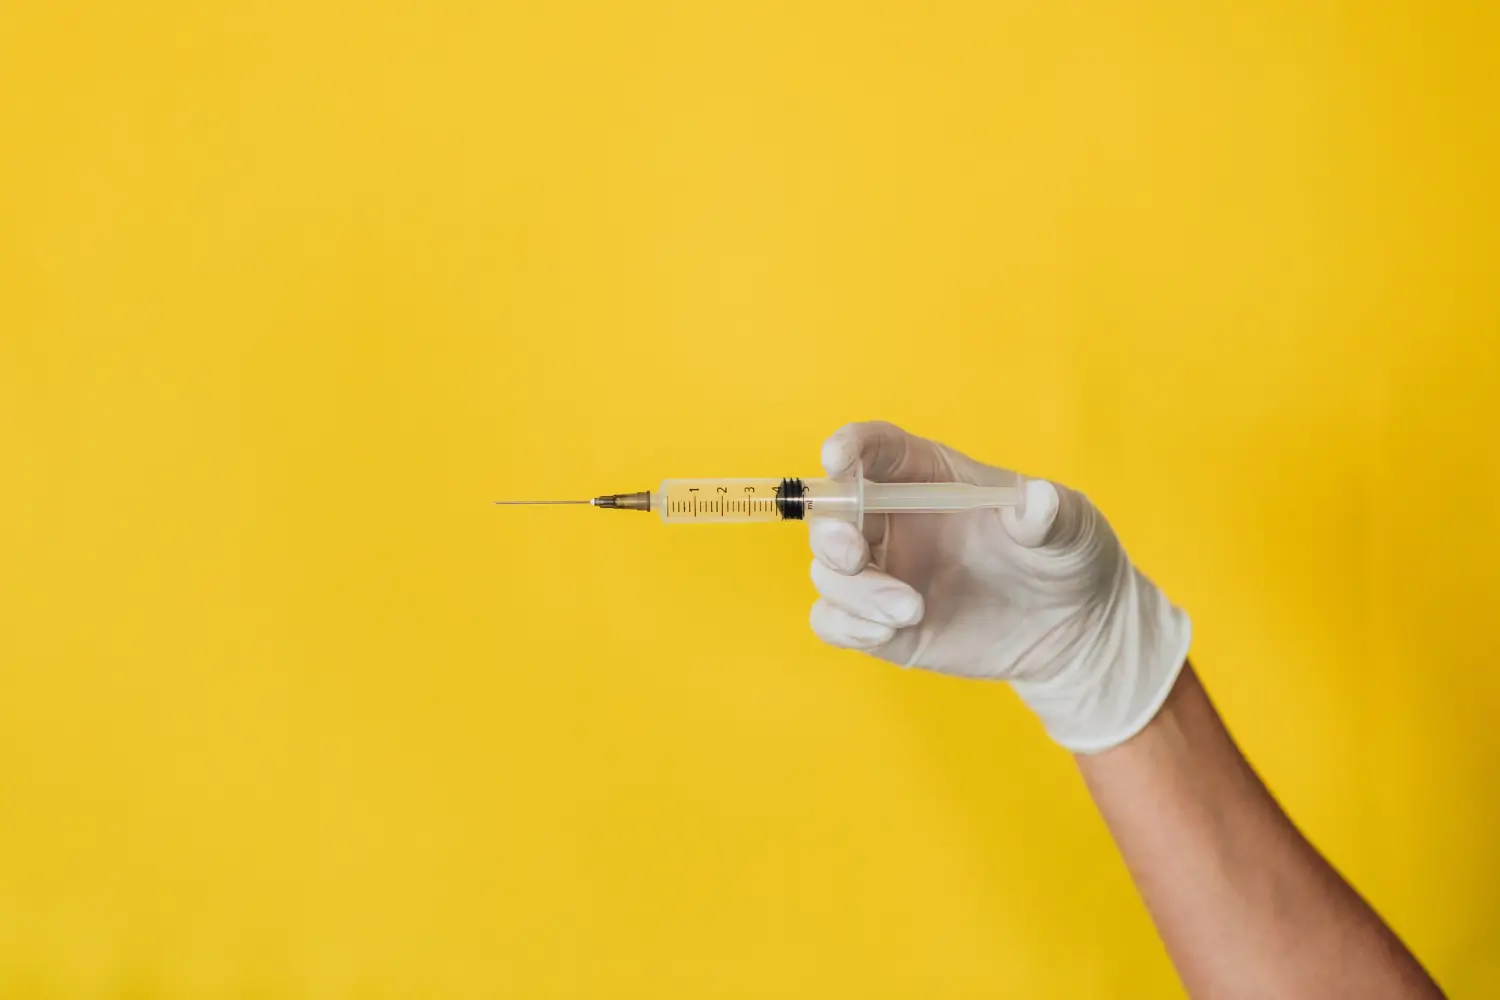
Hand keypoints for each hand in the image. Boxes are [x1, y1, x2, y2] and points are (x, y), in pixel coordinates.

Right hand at [808, 421, 1190, 752]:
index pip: (877, 449)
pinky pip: (835, 621)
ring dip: (853, 591)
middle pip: (833, 511)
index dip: (850, 447)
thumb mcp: (1071, 527)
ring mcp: (886, 573)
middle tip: (855, 554)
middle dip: (830, 530)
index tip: (837, 459)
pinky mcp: (883, 623)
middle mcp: (896, 520)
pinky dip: (846, 625)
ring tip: (910, 611)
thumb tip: (1038, 500)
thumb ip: (1049, 514)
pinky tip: (888, 632)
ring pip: (829, 571)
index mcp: (930, 477)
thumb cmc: (1067, 557)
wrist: (1075, 629)